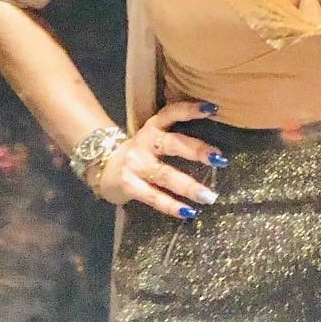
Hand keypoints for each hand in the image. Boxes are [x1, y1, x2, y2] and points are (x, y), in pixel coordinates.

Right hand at [91, 100, 226, 218]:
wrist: (101, 166)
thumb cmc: (138, 152)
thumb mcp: (152, 137)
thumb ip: (174, 136)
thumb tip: (212, 147)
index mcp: (152, 127)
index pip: (171, 113)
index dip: (190, 109)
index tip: (213, 109)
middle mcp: (144, 143)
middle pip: (172, 144)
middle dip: (196, 150)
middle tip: (219, 158)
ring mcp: (135, 164)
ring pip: (165, 174)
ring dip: (189, 186)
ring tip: (209, 196)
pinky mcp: (129, 185)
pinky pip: (154, 197)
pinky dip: (171, 206)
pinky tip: (188, 212)